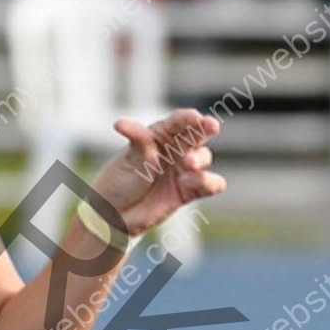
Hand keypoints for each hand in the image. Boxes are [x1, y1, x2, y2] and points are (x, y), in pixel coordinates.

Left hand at [91, 108, 225, 235]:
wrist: (118, 213)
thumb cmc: (120, 179)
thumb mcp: (129, 158)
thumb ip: (137, 142)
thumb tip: (121, 123)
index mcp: (160, 135)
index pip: (177, 122)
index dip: (187, 118)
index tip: (195, 116)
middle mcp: (176, 149)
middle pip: (197, 135)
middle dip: (206, 128)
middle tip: (211, 125)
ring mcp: (185, 169)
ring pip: (204, 158)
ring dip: (200, 159)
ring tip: (189, 164)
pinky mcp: (190, 190)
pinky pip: (211, 184)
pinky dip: (207, 182)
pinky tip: (188, 182)